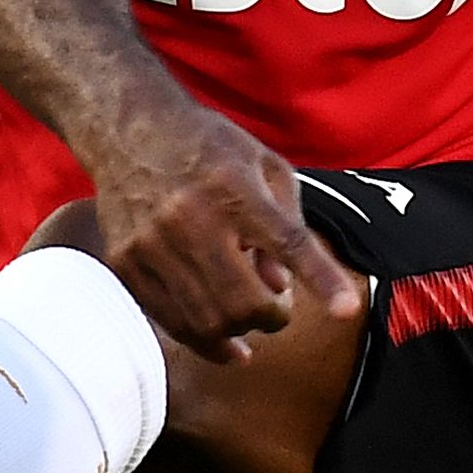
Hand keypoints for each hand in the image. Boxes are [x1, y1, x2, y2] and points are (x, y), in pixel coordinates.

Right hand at [89, 110, 364, 363]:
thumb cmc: (207, 147)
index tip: (346, 310)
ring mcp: (152, 243)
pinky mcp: (125, 261)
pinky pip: (169, 319)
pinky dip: (201, 340)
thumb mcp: (263, 165)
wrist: (127, 130)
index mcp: (234, 186)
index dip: (320, 278)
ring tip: (248, 329)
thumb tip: (280, 287)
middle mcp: (191, 216)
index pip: (287, 240)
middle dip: (272, 319)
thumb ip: (285, 221)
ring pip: (205, 320)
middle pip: (243, 299)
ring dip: (238, 335)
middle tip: (277, 315)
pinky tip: (220, 342)